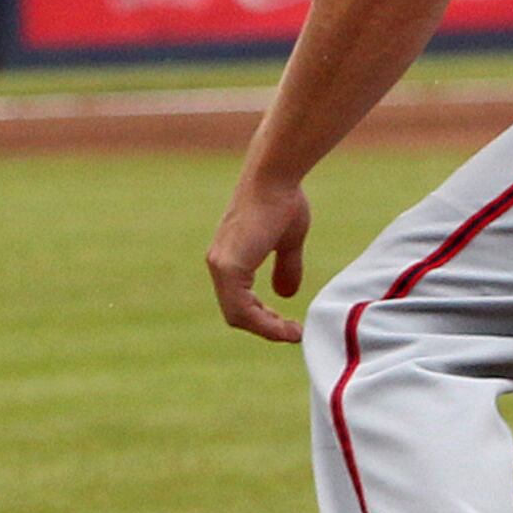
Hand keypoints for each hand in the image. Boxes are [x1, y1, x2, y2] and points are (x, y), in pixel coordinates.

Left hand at [207, 175, 310, 344]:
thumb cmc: (282, 201)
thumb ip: (285, 268)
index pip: (240, 302)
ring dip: (267, 329)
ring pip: (238, 315)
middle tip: (293, 333)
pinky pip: (242, 308)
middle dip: (266, 327)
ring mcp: (221, 266)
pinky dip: (263, 323)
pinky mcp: (229, 267)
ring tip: (293, 334)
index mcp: (229, 259)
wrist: (275, 178)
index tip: (289, 327)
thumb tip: (286, 294)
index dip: (264, 319)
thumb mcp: (288, 241)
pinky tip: (285, 327)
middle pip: (237, 313)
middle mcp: (219, 264)